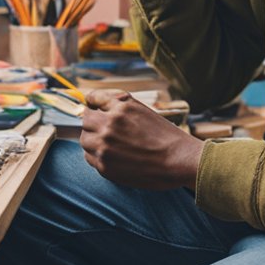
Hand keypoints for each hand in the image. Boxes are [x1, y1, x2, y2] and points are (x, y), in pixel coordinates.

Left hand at [79, 90, 203, 190]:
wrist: (178, 161)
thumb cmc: (165, 135)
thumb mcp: (143, 109)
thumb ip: (119, 104)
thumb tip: (96, 100)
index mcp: (120, 107)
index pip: (93, 98)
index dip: (93, 103)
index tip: (94, 107)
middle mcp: (109, 125)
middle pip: (85, 119)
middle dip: (93, 122)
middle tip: (105, 128)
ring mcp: (105, 147)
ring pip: (85, 139)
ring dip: (93, 139)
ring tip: (109, 143)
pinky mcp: (105, 166)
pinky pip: (90, 157)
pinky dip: (97, 155)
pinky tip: (112, 155)